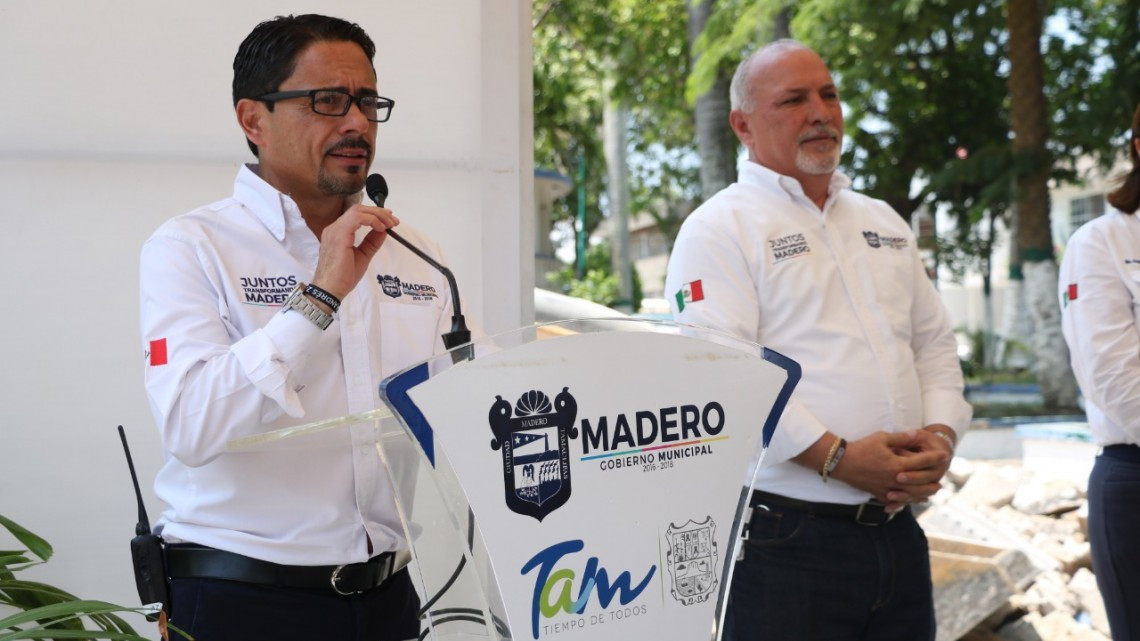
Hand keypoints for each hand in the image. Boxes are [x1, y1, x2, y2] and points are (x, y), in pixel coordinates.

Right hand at [311, 204, 398, 299]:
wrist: (331, 290)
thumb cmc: (343, 277)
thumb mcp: (363, 255)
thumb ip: (372, 242)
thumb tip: (384, 230)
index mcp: (338, 232)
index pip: (356, 215)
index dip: (374, 214)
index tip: (389, 221)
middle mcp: (334, 228)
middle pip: (358, 209)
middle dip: (378, 212)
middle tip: (393, 221)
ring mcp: (335, 230)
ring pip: (358, 210)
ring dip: (377, 215)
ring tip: (390, 224)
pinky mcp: (339, 234)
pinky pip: (356, 218)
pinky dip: (371, 220)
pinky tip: (380, 228)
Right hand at [831, 430, 949, 511]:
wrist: (841, 462)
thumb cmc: (861, 447)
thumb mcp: (882, 438)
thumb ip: (902, 438)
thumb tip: (917, 434)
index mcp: (897, 465)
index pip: (921, 462)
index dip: (934, 457)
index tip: (944, 454)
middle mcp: (894, 479)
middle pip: (920, 482)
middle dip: (933, 478)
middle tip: (943, 475)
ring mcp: (887, 489)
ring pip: (912, 494)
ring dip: (925, 492)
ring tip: (933, 490)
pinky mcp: (879, 494)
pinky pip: (898, 500)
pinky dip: (909, 500)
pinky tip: (914, 499)